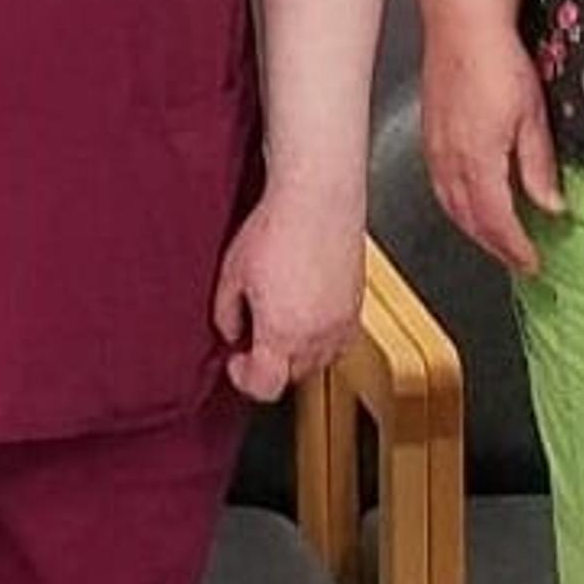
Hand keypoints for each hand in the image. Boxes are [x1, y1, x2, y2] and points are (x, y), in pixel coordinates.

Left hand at [212, 182, 368, 403]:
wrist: (318, 197)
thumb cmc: (278, 227)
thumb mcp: (232, 273)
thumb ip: (226, 312)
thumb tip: (232, 329)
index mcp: (282, 333)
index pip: (265, 386)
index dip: (244, 378)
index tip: (236, 360)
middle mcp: (317, 335)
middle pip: (292, 376)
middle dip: (271, 363)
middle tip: (254, 336)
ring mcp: (342, 321)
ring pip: (319, 360)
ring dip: (298, 353)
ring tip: (282, 323)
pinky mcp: (356, 305)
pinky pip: (340, 339)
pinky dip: (322, 336)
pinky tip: (307, 311)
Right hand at [420, 28, 560, 276]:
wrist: (461, 25)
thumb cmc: (496, 60)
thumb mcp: (533, 116)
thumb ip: (538, 166)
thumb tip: (550, 206)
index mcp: (478, 161)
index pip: (497, 222)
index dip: (515, 248)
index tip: (533, 263)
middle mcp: (450, 161)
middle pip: (471, 221)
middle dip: (495, 246)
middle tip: (517, 260)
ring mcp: (435, 149)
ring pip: (451, 207)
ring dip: (474, 230)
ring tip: (496, 241)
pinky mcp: (430, 135)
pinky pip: (440, 187)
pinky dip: (456, 207)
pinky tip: (467, 203)